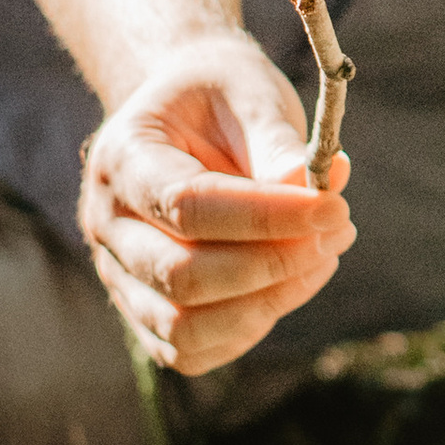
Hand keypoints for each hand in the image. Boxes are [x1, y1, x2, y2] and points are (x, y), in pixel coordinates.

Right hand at [77, 26, 353, 375]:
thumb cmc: (219, 99)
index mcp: (122, 158)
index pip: (187, 206)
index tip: (334, 207)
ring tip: (323, 255)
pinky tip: (293, 283)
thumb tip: (317, 188)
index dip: (266, 217)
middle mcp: (105, 223)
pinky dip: (250, 328)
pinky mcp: (143, 310)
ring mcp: (119, 274)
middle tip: (338, 229)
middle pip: (182, 276)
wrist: (183, 115)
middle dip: (274, 263)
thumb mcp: (249, 94)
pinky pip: (191, 351)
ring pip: (185, 327)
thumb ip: (277, 142)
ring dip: (269, 302)